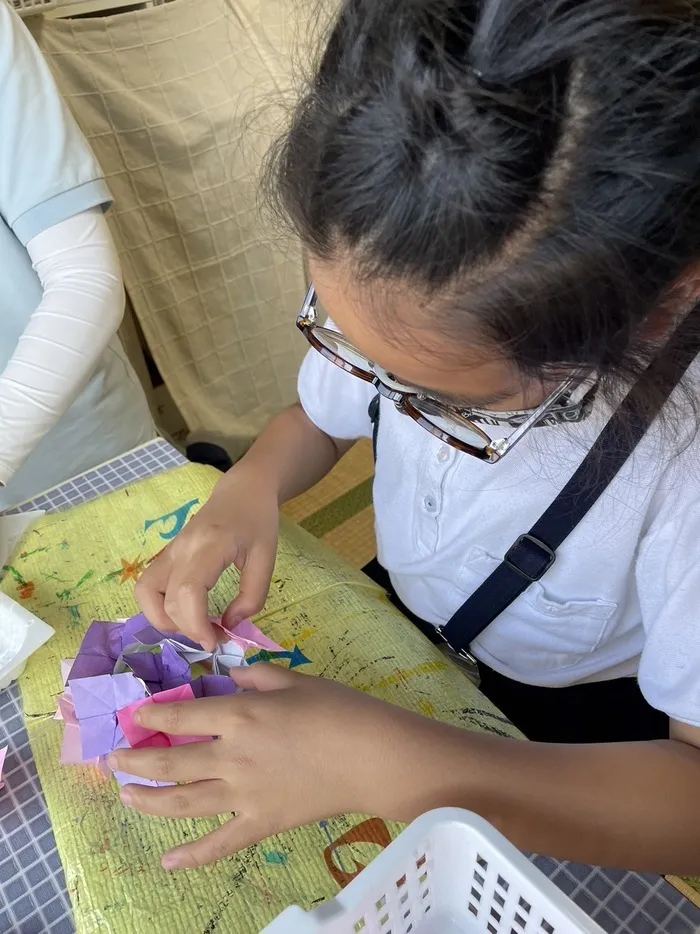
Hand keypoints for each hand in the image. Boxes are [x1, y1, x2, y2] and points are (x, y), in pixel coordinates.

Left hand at [110, 665, 466, 868]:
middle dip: (135, 761)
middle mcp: (232, 756)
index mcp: (240, 715)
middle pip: (171, 762)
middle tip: (113, 760)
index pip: (182, 717)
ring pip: (183, 802)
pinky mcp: (261, 823)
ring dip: (148, 800)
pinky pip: (220, 844)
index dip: (153, 717)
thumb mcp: (294, 679)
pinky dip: (191, 856)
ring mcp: (244, 794)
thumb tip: (227, 675)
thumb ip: (255, 675)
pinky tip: (167, 861)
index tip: (134, 717)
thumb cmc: (337, 709)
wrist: (372, 755)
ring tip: (126, 796)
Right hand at [135, 467, 278, 649]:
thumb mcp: (267, 558)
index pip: (186, 592)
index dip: (195, 625)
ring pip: (145, 593)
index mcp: (209, 546)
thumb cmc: (257, 522)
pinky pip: (149, 586)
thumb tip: (229, 625)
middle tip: (215, 636)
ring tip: (194, 625)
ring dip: (164, 620)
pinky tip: (185, 613)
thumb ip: (252, 595)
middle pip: (164, 599)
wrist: (242, 491)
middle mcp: (181, 548)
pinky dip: (159, 607)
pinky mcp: (166, 555)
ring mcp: (170, 550)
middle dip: (186, 629)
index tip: (214, 642)